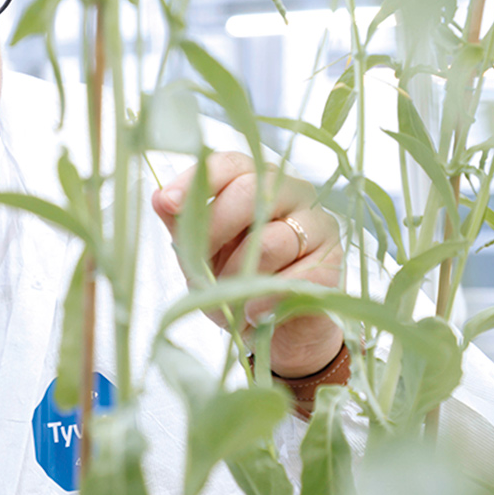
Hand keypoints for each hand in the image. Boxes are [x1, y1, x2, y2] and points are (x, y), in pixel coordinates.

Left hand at [152, 152, 343, 377]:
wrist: (278, 331)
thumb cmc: (238, 283)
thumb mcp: (202, 256)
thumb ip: (185, 227)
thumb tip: (158, 197)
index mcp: (257, 180)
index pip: (229, 163)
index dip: (197, 180)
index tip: (169, 202)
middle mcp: (293, 191)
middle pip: (250, 191)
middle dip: (215, 229)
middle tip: (198, 265)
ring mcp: (318, 223)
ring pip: (271, 240)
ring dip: (239, 276)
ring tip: (230, 297)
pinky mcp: (335, 260)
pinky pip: (294, 277)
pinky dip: (265, 300)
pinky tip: (255, 312)